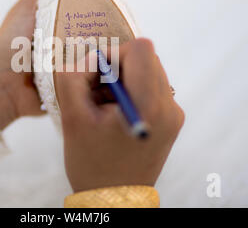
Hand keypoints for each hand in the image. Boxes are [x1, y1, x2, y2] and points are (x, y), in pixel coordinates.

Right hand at [55, 38, 184, 191]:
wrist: (114, 199)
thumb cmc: (92, 163)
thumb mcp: (73, 117)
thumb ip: (75, 76)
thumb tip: (91, 58)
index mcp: (149, 105)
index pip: (141, 49)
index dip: (115, 53)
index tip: (98, 75)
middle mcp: (169, 106)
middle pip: (146, 58)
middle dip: (117, 68)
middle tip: (97, 92)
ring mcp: (174, 114)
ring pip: (149, 72)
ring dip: (123, 80)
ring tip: (104, 107)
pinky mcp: (172, 120)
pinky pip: (152, 89)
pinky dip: (132, 92)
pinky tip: (115, 115)